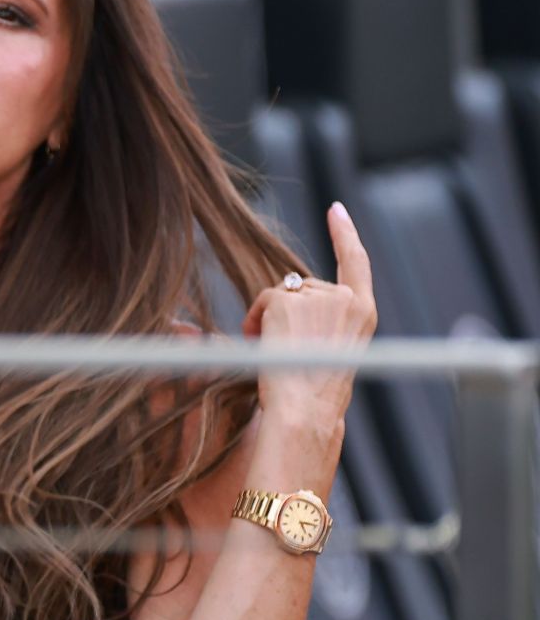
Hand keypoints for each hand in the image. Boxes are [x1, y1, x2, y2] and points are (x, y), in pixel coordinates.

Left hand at [241, 202, 376, 429]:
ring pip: (282, 293)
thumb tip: (289, 291)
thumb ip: (323, 318)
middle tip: (288, 350)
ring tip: (279, 352)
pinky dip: (256, 319)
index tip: (335, 210)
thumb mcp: (333, 350)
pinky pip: (263, 299)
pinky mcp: (289, 300)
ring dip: (271, 317)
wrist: (306, 409)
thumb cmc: (314, 394)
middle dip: (288, 311)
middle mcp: (346, 299)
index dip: (344, 234)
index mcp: (363, 312)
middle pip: (304, 286)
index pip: (356, 262)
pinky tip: (263, 342)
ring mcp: (319, 297)